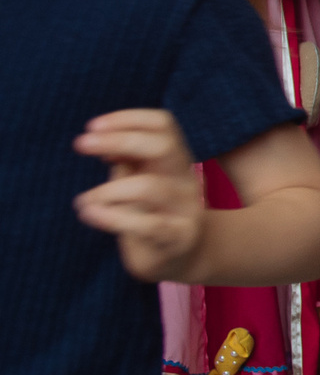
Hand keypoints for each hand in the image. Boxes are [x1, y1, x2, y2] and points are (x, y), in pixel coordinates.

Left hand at [72, 110, 206, 282]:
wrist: (180, 256)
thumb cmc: (150, 213)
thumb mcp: (138, 179)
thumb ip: (125, 159)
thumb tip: (100, 138)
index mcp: (176, 159)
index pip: (163, 124)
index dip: (127, 119)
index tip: (91, 126)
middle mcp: (186, 179)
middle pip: (163, 146)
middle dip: (118, 140)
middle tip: (80, 144)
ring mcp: (186, 208)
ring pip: (150, 187)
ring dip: (107, 190)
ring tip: (84, 201)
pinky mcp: (178, 238)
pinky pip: (147, 225)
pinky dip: (111, 218)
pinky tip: (90, 214)